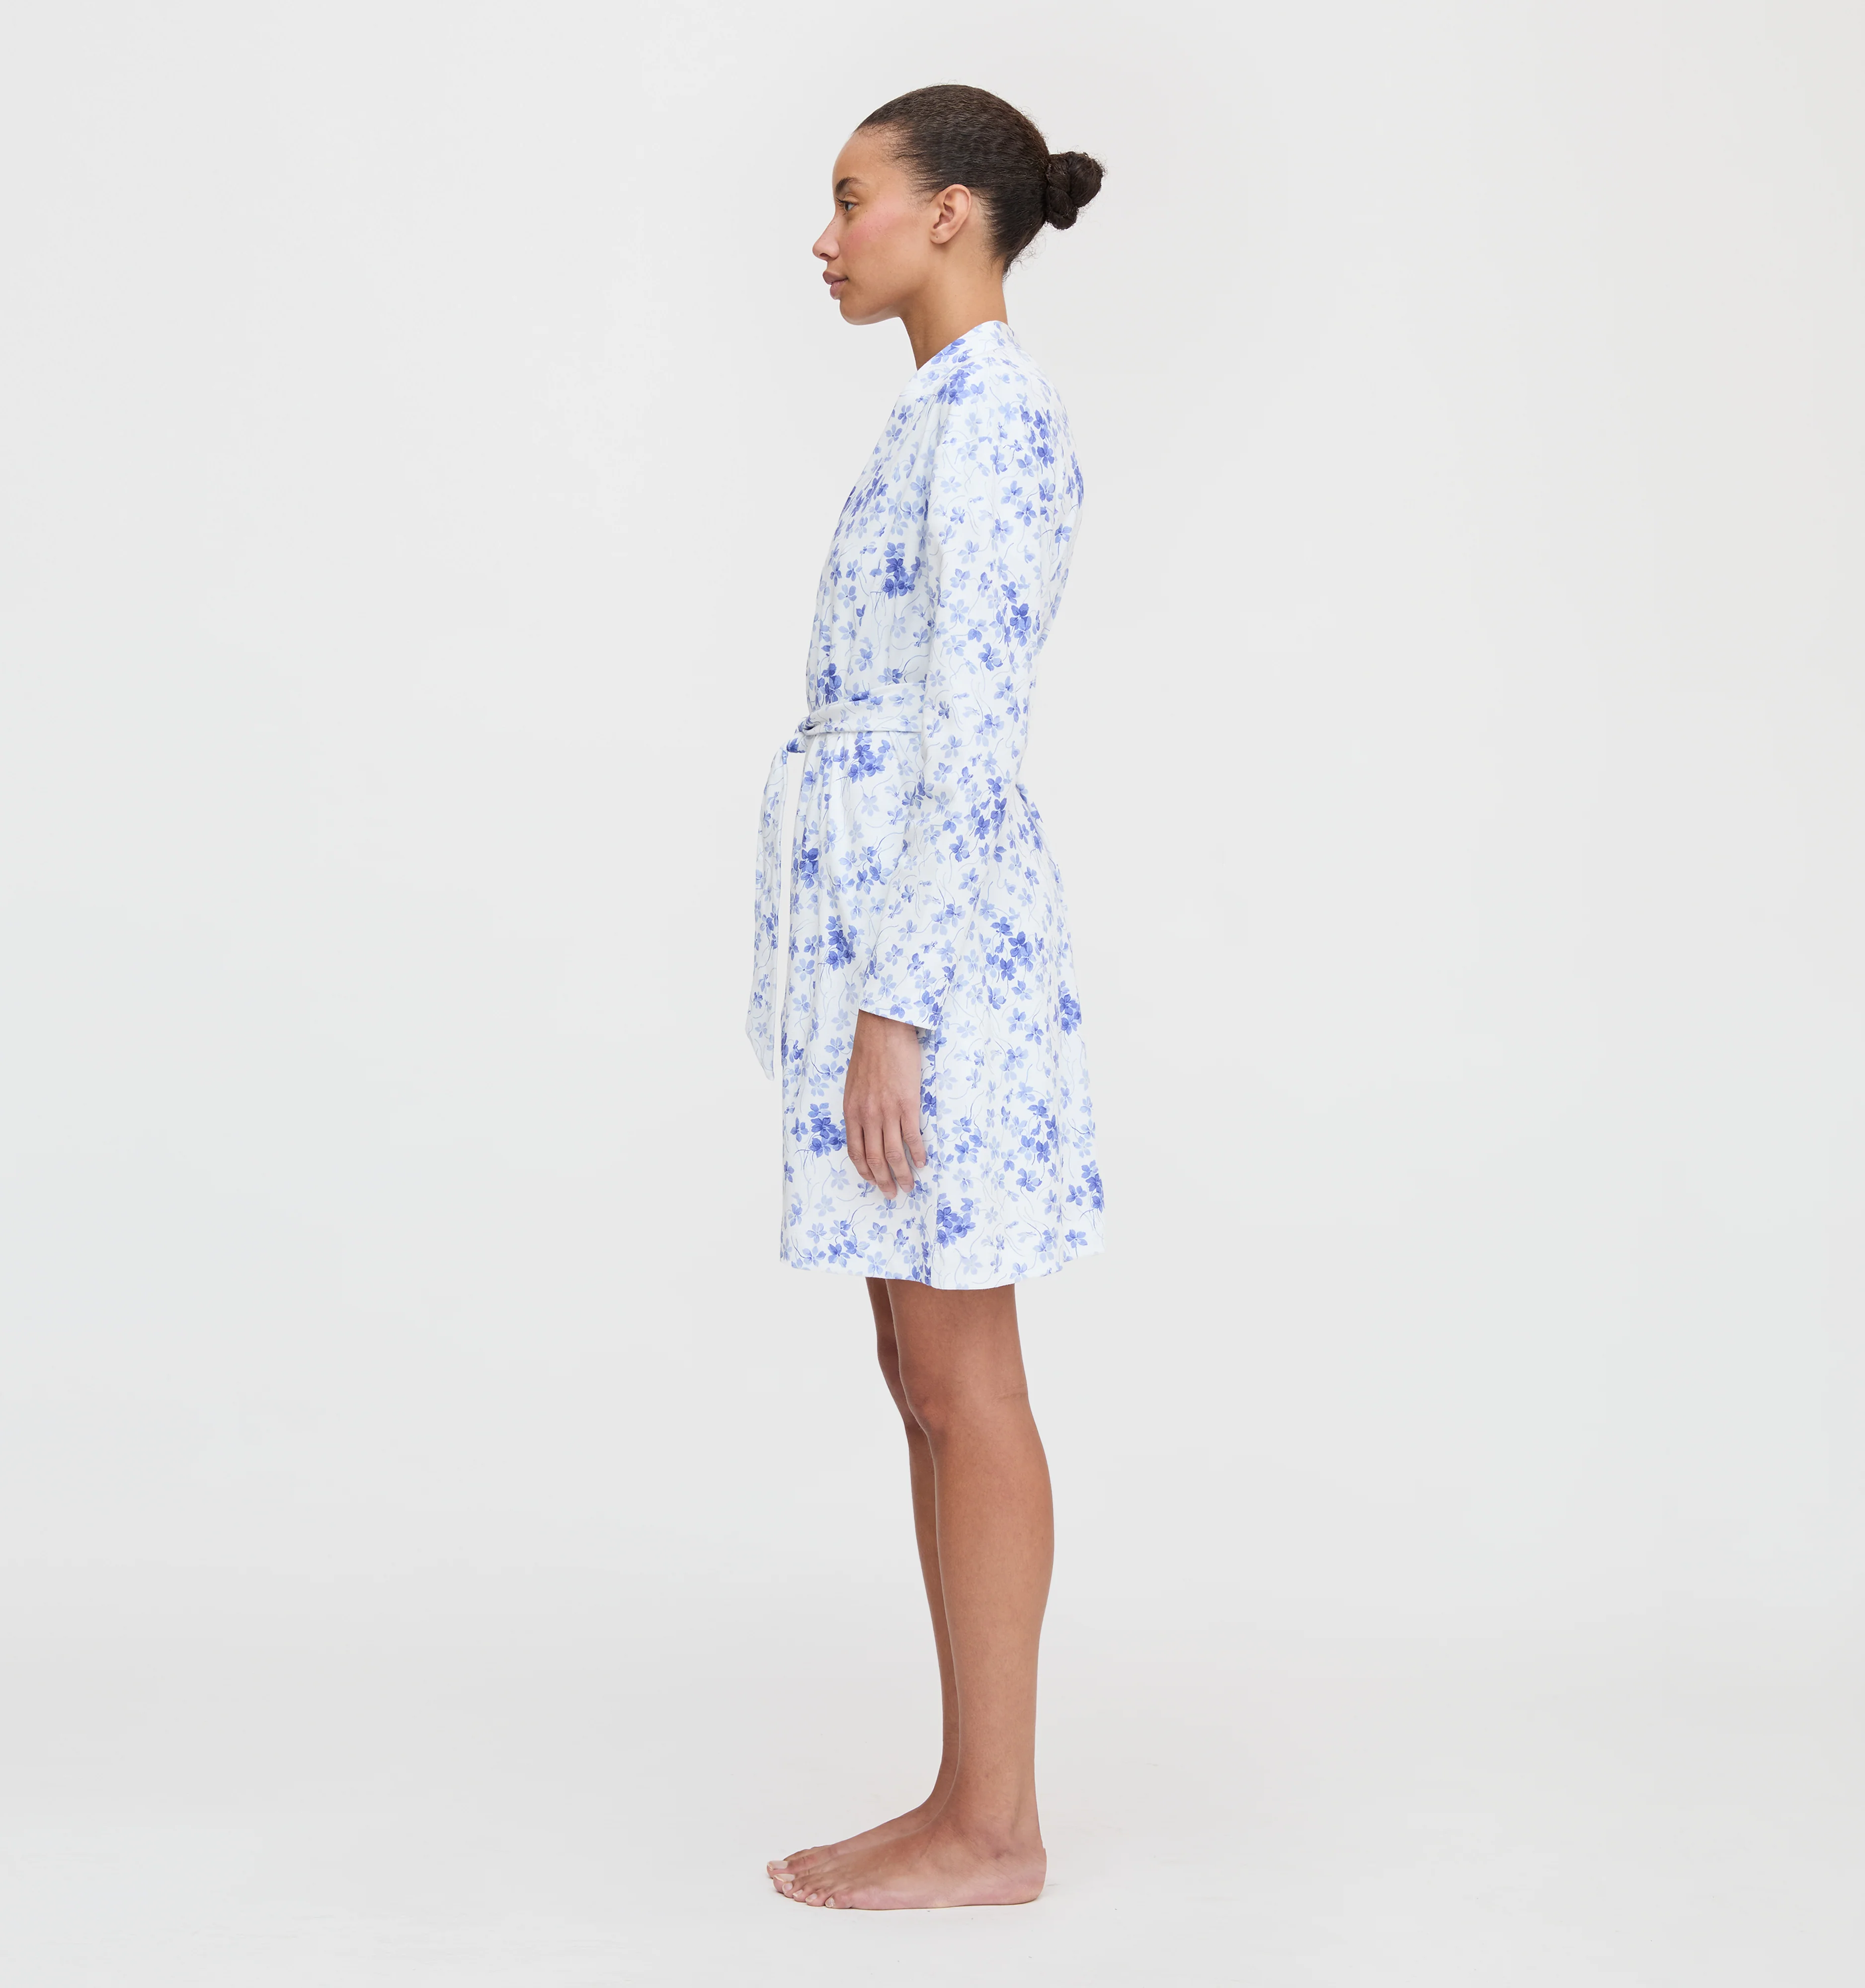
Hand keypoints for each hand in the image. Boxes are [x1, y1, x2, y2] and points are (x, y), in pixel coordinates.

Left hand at [843, 1009, 927, 1198]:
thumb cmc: (869, 1054)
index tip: (873, 1182)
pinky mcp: (908, 1104)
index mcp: (852, 1112)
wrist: (882, 1031)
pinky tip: (923, 1163)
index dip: (865, 1172)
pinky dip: (918, 1154)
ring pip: (894, 1154)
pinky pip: (912, 1137)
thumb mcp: (854, 1086)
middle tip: (893, 1193)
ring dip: (903, 1174)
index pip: (856, 1152)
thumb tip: (867, 1128)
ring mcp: (888, 1112)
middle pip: (875, 1159)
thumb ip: (858, 1109)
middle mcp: (868, 1117)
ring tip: (910, 1185)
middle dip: (884, 1181)